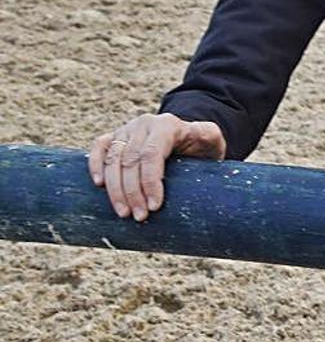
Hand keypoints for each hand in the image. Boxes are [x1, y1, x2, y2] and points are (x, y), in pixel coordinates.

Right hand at [88, 113, 225, 221]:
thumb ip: (211, 139)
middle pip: (130, 160)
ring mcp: (126, 129)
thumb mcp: (212, 140)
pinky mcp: (114, 136)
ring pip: (113, 158)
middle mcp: (144, 124)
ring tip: (123, 213)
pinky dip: (96, 165)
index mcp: (167, 125)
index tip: (154, 206)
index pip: (152, 154)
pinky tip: (99, 185)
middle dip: (132, 191)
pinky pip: (99, 148)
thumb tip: (212, 149)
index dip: (150, 182)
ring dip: (115, 189)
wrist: (186, 135)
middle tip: (139, 217)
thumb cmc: (200, 144)